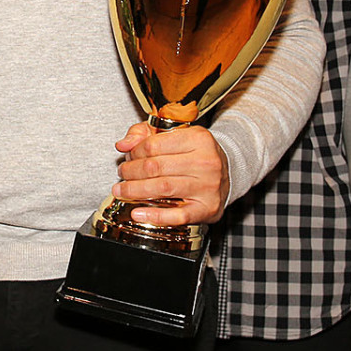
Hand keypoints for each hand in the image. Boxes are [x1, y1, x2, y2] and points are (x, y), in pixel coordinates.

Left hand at [113, 123, 229, 226]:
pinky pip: (178, 215)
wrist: (227, 172)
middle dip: (131, 172)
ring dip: (135, 191)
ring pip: (162, 188)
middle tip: (122, 175)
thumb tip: (123, 144)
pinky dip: (155, 216)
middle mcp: (205, 162)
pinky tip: (138, 213)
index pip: (153, 145)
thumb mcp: (173, 134)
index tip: (128, 157)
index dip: (134, 152)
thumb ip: (144, 134)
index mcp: (197, 138)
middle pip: (155, 167)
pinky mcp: (207, 208)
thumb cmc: (196, 153)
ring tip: (122, 191)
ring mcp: (208, 186)